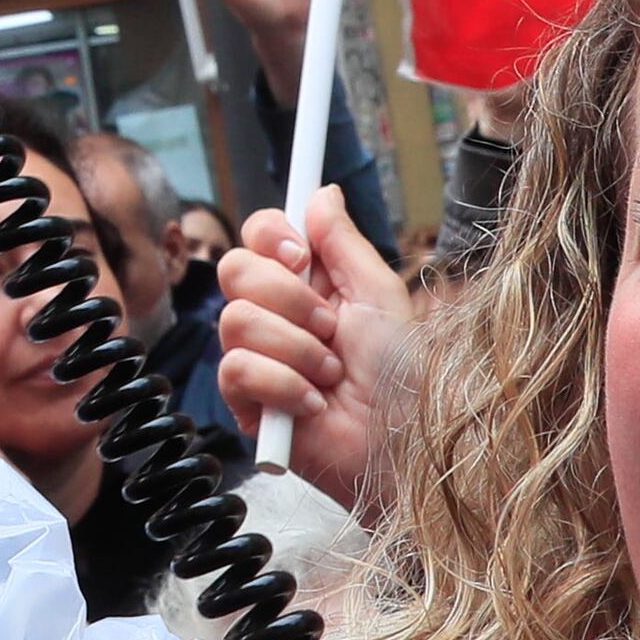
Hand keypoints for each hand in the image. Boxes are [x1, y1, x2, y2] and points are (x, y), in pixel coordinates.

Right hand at [213, 190, 412, 511]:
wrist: (402, 448)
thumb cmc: (404, 377)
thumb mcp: (380, 298)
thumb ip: (344, 243)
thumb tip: (321, 191)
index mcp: (308, 284)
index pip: (258, 235)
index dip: (270, 237)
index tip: (299, 255)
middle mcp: (275, 315)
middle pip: (235, 269)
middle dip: (289, 299)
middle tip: (331, 328)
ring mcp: (257, 358)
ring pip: (236, 320)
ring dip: (297, 349)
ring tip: (332, 374)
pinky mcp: (246, 402)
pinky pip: (237, 369)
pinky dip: (284, 385)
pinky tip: (313, 404)